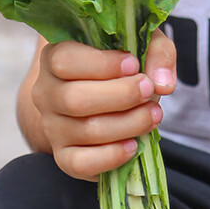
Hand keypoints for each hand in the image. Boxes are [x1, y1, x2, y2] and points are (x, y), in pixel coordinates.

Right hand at [30, 28, 176, 181]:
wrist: (107, 94)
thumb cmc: (123, 63)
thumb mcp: (143, 44)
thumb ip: (157, 53)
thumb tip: (163, 83)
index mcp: (54, 56)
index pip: (65, 60)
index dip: (102, 64)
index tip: (134, 65)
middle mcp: (46, 92)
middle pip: (74, 99)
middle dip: (120, 96)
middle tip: (149, 90)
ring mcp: (52, 127)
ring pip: (84, 130)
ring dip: (127, 124)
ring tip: (153, 115)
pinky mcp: (64, 156)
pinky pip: (80, 164)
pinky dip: (111, 157)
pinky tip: (133, 145)